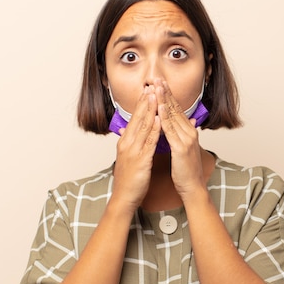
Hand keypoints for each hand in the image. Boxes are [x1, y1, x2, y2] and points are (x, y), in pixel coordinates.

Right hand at [110, 86, 160, 212]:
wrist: (124, 197)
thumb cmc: (129, 179)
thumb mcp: (128, 157)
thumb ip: (131, 142)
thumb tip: (130, 130)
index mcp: (125, 142)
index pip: (134, 119)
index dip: (141, 104)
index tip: (147, 90)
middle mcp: (127, 143)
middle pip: (138, 118)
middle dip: (145, 102)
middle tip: (151, 86)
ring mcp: (133, 150)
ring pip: (143, 127)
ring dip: (150, 111)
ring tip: (156, 96)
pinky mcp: (140, 159)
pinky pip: (149, 141)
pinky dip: (154, 129)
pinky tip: (159, 120)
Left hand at [155, 79, 205, 200]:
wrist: (192, 187)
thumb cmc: (186, 171)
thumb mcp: (186, 148)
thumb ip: (186, 133)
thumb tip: (190, 120)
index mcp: (188, 132)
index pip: (177, 110)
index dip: (168, 96)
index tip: (161, 84)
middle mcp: (189, 132)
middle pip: (175, 109)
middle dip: (166, 93)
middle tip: (157, 78)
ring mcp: (186, 139)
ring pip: (173, 116)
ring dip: (164, 100)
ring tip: (156, 87)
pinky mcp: (181, 148)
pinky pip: (171, 130)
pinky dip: (164, 117)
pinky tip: (159, 107)